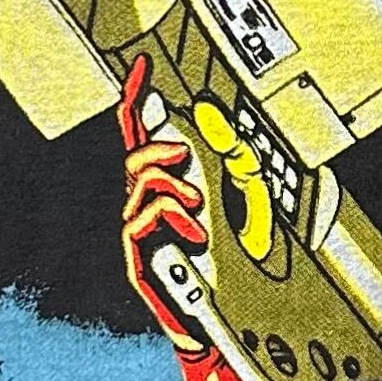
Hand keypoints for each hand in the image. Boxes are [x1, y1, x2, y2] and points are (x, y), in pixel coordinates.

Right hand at [118, 51, 210, 355]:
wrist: (239, 311)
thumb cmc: (237, 255)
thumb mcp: (246, 192)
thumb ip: (230, 152)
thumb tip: (208, 112)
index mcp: (174, 182)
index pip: (147, 135)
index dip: (140, 100)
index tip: (142, 68)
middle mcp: (151, 202)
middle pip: (134, 155)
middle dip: (157, 148)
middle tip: (185, 154)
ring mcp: (142, 232)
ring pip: (138, 183)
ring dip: (173, 187)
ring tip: (199, 205)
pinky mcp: (138, 258)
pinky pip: (141, 217)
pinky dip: (171, 215)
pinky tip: (194, 233)